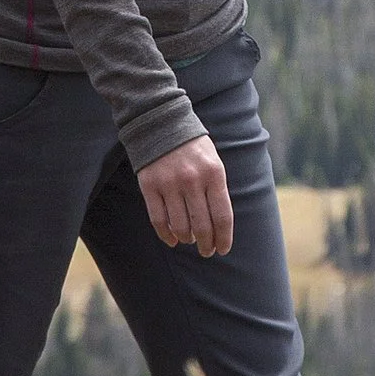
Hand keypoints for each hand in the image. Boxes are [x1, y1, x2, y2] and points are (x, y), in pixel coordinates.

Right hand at [138, 130, 234, 257]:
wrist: (161, 124)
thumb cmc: (193, 148)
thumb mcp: (213, 162)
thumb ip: (216, 190)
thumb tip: (218, 226)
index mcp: (213, 174)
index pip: (222, 216)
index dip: (224, 238)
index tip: (223, 249)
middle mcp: (192, 180)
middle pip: (202, 226)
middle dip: (207, 244)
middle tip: (207, 252)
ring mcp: (169, 184)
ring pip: (180, 226)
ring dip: (187, 239)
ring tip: (190, 240)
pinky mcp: (150, 186)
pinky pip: (159, 220)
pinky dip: (166, 235)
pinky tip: (172, 240)